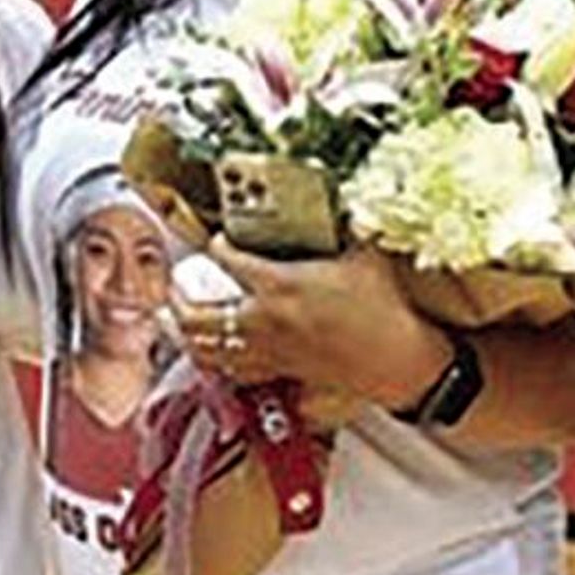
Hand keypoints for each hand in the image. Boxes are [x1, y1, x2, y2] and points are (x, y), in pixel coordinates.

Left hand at [186, 241, 453, 406]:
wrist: (401, 359)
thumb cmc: (388, 308)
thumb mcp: (365, 254)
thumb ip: (345, 227)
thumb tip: (342, 202)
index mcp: (280, 285)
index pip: (227, 260)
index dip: (216, 246)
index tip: (217, 241)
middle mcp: (265, 320)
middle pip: (197, 317)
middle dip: (177, 301)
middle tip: (173, 287)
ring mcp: (269, 351)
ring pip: (208, 350)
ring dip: (188, 335)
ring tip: (179, 321)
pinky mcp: (281, 372)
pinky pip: (234, 371)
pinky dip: (218, 362)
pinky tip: (215, 353)